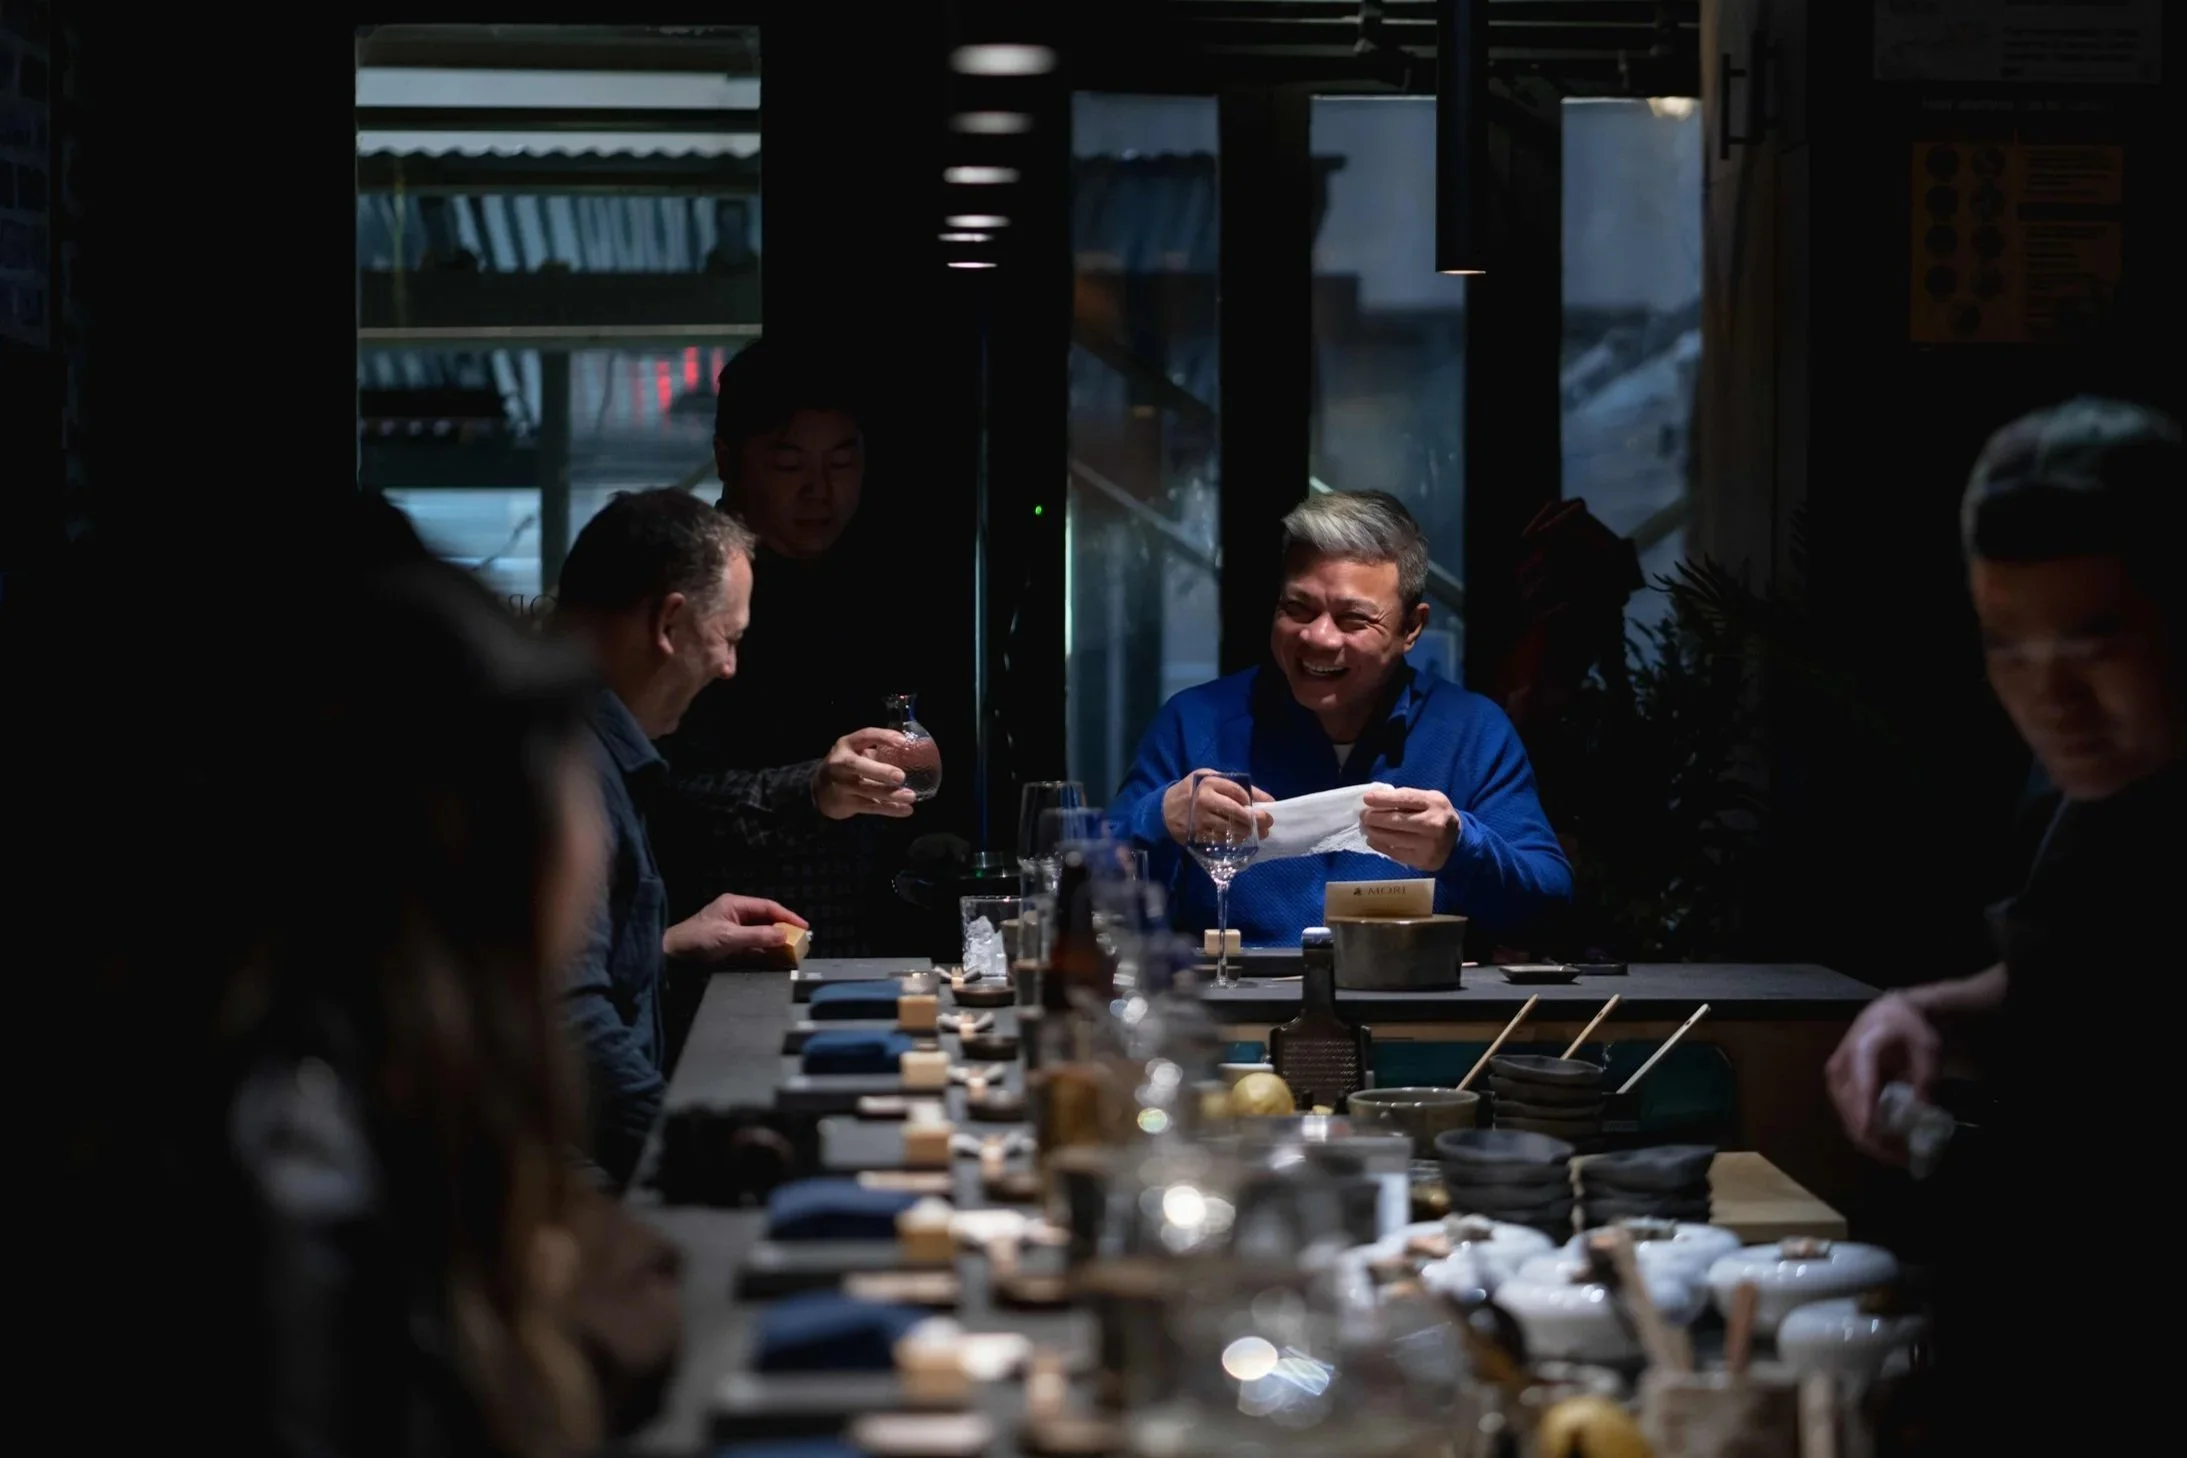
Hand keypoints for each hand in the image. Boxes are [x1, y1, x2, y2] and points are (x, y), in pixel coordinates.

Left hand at [663, 893, 809, 961]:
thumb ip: (758, 936)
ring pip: (761, 934)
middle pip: (767, 921)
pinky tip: (776, 958)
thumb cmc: (697, 940)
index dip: (788, 916)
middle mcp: (736, 915)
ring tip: (793, 951)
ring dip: (776, 942)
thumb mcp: (729, 937)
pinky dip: (765, 952)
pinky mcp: (730, 945)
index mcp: (735, 905)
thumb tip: (784, 936)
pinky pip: (753, 946)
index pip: (768, 907)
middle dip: (784, 930)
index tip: (804, 926)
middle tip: (802, 941)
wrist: (671, 956)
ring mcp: (733, 931)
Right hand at [813, 729, 919, 819]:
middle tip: (901, 776)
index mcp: (846, 745)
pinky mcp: (846, 804)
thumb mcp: (855, 753)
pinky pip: (870, 807)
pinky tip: (906, 810)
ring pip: (867, 790)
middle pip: (858, 766)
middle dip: (881, 771)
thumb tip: (912, 754)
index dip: (883, 737)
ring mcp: (841, 785)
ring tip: (911, 796)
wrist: (819, 791)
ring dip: (891, 795)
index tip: (903, 741)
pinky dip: (889, 809)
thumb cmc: (846, 767)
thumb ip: (877, 752)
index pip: (864, 736)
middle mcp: (841, 764)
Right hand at [1161, 771, 1274, 844]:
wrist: (1164, 809)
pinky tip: (1242, 838)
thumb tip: (1263, 798)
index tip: (1264, 806)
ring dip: (1248, 832)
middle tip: (1268, 823)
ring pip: (1231, 828)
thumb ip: (1233, 785)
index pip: (1239, 792)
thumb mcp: (1209, 778)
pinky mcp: (1198, 835)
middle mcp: (1205, 801)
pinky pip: (1222, 839)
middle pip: (1237, 812)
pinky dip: (1235, 840)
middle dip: (1256, 819)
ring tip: (1258, 833)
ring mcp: (1201, 820)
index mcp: (1209, 783)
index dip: (1255, 800)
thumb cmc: (1192, 791)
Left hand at [1359, 787, 1461, 870]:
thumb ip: (1407, 798)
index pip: (1405, 799)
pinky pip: (1394, 853)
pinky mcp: (1422, 860)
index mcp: (1434, 804)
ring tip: (1367, 827)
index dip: (1384, 799)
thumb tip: (1376, 800)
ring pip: (1392, 838)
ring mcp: (1428, 845)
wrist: (1457, 842)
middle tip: (1364, 816)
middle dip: (1374, 817)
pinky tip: (1373, 840)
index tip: (1367, 798)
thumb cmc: (1437, 815)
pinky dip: (1380, 845)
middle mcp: (1432, 824)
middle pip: (1396, 820)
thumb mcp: (1429, 799)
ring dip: (1374, 832)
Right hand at [1825, 993, 1941, 1164]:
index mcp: (1861, 1050)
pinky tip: (1888, 1143)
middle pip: (1850, 1110)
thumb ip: (1925, 1075)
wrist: (1885, 1013)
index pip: (1861, 1088)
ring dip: (1871, 1140)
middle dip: (1875, 1139)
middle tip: (1904, 1158)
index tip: (1875, 1139)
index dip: (1866, 1116)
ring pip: (1847, 1118)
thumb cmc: (1907, 1027)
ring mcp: (1836, 1079)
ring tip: (1899, 1155)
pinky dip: (1867, 1133)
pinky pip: (1850, 1116)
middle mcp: (1841, 1066)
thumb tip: (1922, 1110)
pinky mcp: (1838, 1088)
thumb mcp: (1926, 1045)